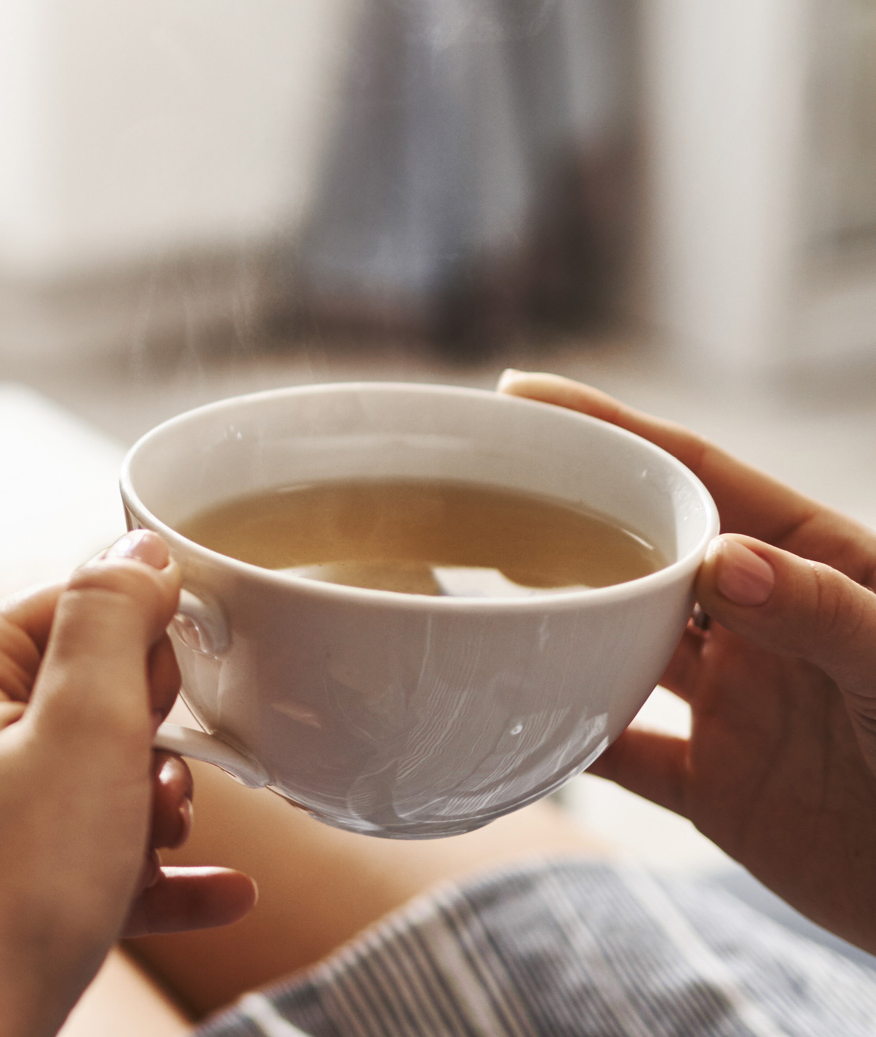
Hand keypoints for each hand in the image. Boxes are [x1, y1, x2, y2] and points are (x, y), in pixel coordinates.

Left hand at [0, 531, 255, 1036]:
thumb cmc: (5, 896)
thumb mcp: (84, 732)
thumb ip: (112, 621)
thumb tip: (137, 546)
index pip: (66, 607)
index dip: (141, 653)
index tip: (175, 706)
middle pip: (73, 696)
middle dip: (144, 743)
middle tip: (161, 793)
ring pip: (73, 783)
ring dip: (144, 813)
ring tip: (167, 848)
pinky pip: (61, 860)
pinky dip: (134, 875)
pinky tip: (218, 898)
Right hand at [501, 370, 875, 950]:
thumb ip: (821, 610)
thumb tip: (716, 559)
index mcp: (815, 564)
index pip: (701, 477)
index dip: (614, 432)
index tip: (526, 397)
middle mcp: (765, 623)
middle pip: (644, 554)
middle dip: (564, 519)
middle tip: (474, 494)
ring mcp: (736, 703)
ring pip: (619, 644)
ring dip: (552, 623)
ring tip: (470, 591)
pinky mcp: (717, 786)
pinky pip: (617, 752)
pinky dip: (559, 738)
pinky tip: (496, 721)